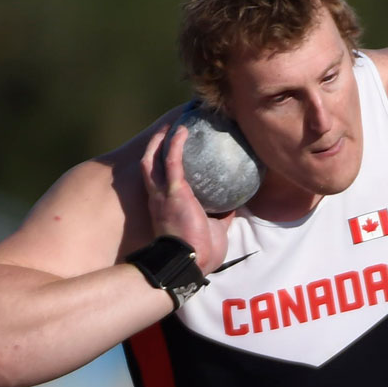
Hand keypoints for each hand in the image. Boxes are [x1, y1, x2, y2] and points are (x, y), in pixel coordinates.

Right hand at [141, 123, 234, 271]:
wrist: (191, 263)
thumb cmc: (201, 252)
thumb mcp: (215, 228)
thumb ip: (222, 214)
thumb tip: (237, 202)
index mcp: (166, 207)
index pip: (160, 180)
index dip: (163, 164)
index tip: (174, 151)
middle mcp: (159, 198)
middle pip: (150, 164)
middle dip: (157, 146)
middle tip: (170, 130)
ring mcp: (163, 194)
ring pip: (153, 158)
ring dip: (162, 139)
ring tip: (175, 123)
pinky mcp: (174, 191)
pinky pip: (172, 160)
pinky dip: (175, 143)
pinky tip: (183, 130)